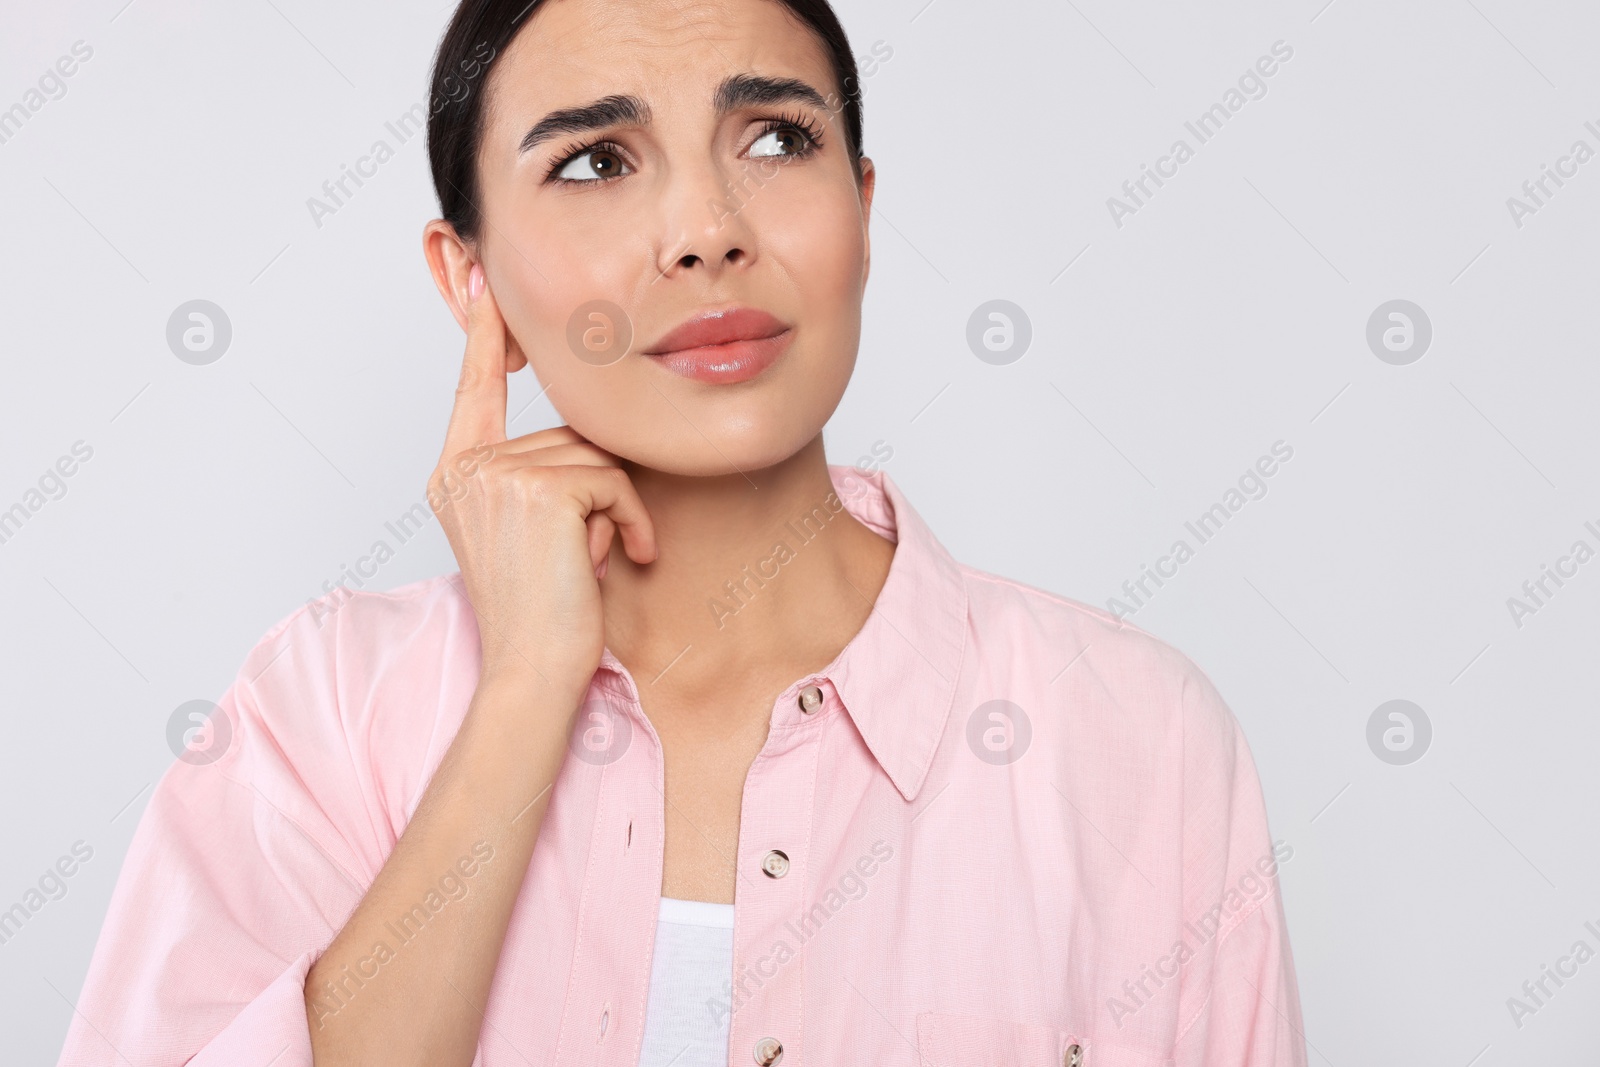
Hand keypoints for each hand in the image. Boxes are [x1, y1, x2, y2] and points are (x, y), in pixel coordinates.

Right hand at [427, 263, 655, 695]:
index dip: (484, 333)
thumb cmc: (543, 614)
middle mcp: (467, 468)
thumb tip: (590, 433)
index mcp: (456, 474)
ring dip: (614, 511)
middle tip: (581, 554)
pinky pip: (616, 480)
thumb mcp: (530, 532)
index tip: (484, 280)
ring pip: (596, 457)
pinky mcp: (540, 489)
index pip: (474, 387)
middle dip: (595, 491)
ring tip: (593, 561)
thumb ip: (540, 475)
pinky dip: (631, 520)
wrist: (535, 672)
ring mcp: (498, 476)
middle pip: (567, 434)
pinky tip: (623, 558)